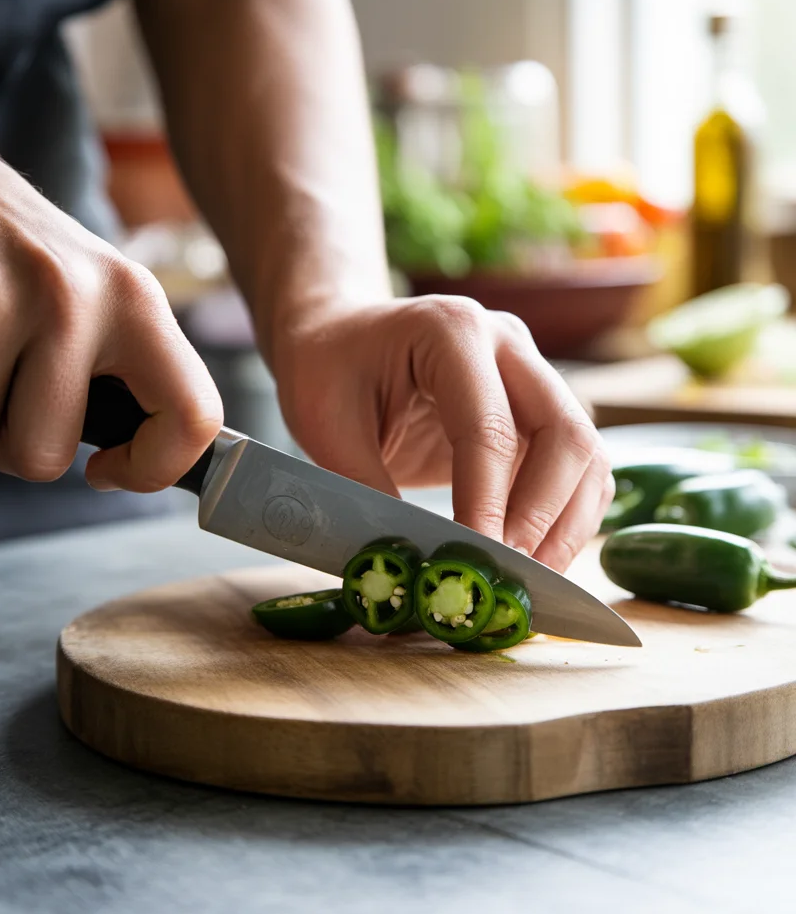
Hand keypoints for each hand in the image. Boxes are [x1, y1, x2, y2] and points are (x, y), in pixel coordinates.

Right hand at [0, 90, 221, 490]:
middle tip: (8, 397)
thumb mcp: (102, 296)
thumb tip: (152, 463)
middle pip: (41, 458)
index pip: (191, 415)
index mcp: (135, 303)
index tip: (110, 467)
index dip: (154, 468)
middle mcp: (70, 298)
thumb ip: (132, 373)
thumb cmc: (27, 259)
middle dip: (13, 445)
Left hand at [274, 296, 612, 571]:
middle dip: (541, 516)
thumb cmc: (326, 369)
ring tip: (529, 581)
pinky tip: (537, 558)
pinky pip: (579, 466)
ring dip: (566, 524)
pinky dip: (568, 517)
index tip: (477, 560)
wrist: (341, 335)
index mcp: (452, 332)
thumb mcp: (326, 423)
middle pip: (564, 434)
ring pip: (586, 454)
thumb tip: (412, 562)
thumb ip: (366, 487)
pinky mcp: (539, 410)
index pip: (488, 427)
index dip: (488, 502)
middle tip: (508, 576)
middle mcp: (507, 345)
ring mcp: (532, 374)